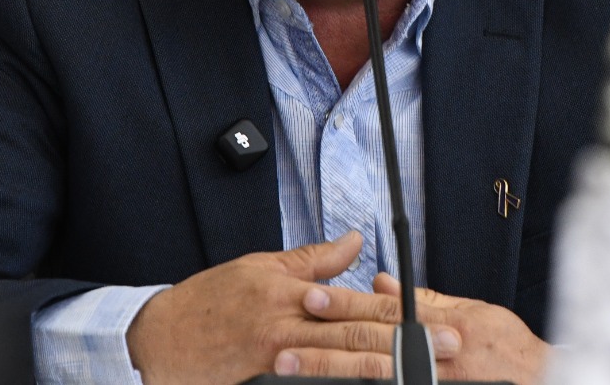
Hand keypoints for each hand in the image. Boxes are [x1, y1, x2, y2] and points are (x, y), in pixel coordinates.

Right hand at [128, 231, 412, 384]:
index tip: (437, 315)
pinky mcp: (266, 379)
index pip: (358, 299)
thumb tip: (355, 239)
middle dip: (409, 342)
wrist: (159, 340)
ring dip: (384, 368)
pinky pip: (311, 382)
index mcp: (294, 292)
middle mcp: (291, 324)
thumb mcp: (261, 267)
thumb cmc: (209, 302)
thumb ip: (313, 259)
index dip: (401, 308)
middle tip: (449, 347)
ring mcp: (279, 357)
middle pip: (359, 333)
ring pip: (342, 363)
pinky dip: (340, 383)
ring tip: (421, 373)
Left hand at [287, 271, 547, 383]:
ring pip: (371, 376)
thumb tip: (382, 281)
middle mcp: (431, 355)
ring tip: (291, 369)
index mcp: (440, 324)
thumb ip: (426, 298)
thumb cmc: (508, 349)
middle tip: (284, 337)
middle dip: (324, 340)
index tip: (310, 294)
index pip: (382, 309)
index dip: (344, 301)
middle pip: (368, 344)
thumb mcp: (473, 312)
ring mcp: (428, 381)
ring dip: (329, 371)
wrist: (538, 382)